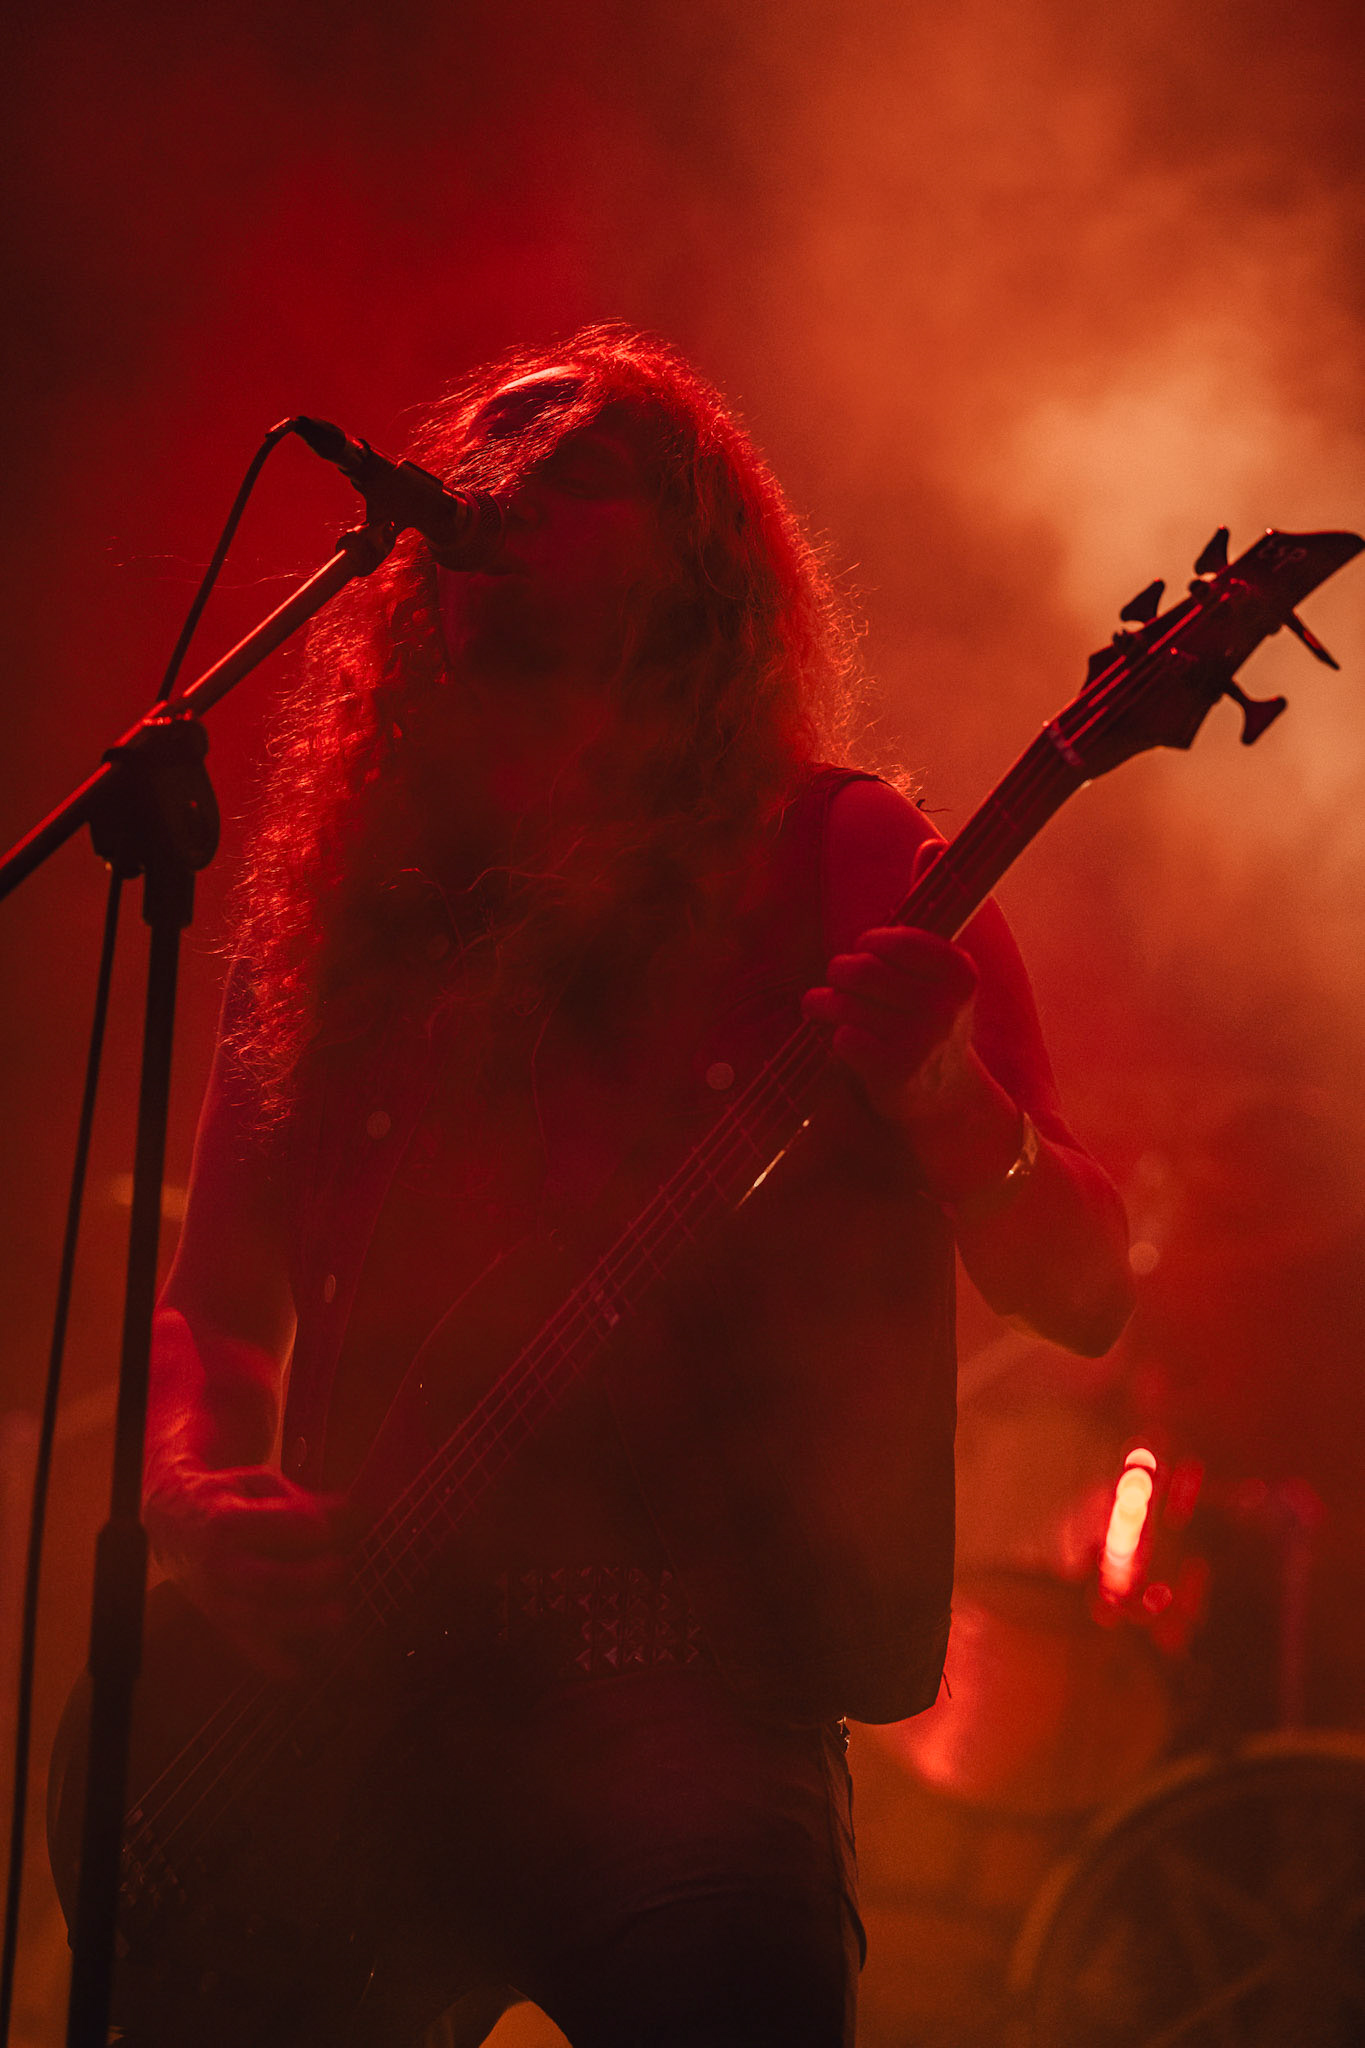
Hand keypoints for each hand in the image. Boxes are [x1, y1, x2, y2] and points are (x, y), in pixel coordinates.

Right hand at [144, 1462, 346, 1680]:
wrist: (169, 1522)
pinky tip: (301, 1668)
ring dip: (305, 1622)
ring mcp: (216, 1598)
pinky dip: (274, 1661)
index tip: (336, 1526)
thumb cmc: (223, 1498)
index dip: (317, 1527)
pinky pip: (246, 1647)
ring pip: (261, 1620)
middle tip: (339, 1567)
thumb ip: (300, 1498)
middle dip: (313, 1579)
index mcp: (227, 1521)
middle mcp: (218, 1565)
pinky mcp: (218, 1619)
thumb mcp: (255, 1482)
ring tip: (338, 1615)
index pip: (283, 1526)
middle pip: (271, 1581)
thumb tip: (349, 1510)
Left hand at [801, 926, 979, 1126]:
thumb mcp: (938, 985)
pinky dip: (838, 1037)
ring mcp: (921, 1039)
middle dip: (840, 970)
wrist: (947, 1096)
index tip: (864, 952)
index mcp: (959, 974)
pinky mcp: (896, 1070)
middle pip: (863, 969)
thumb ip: (903, 954)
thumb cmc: (928, 1026)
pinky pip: (844, 1038)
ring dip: (823, 1002)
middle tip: (837, 979)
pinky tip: (847, 1042)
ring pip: (846, 1003)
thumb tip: (852, 947)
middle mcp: (944, 1005)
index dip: (870, 943)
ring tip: (819, 1005)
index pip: (898, 941)